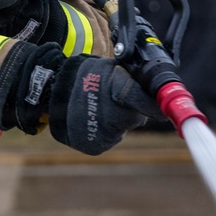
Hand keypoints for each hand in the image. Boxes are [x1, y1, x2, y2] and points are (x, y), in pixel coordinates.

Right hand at [48, 54, 163, 154]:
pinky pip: (111, 138)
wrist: (52, 92)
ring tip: (100, 108)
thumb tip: (157, 92)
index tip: (163, 111)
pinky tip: (94, 119)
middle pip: (134, 117)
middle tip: (116, 100)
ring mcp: (101, 131)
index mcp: (114, 87)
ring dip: (118, 120)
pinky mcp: (95, 146)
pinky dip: (108, 131)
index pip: (142, 101)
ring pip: (123, 128)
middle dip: (132, 110)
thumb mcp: (109, 68)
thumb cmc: (86, 77)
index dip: (152, 106)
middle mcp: (108, 112)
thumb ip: (132, 80)